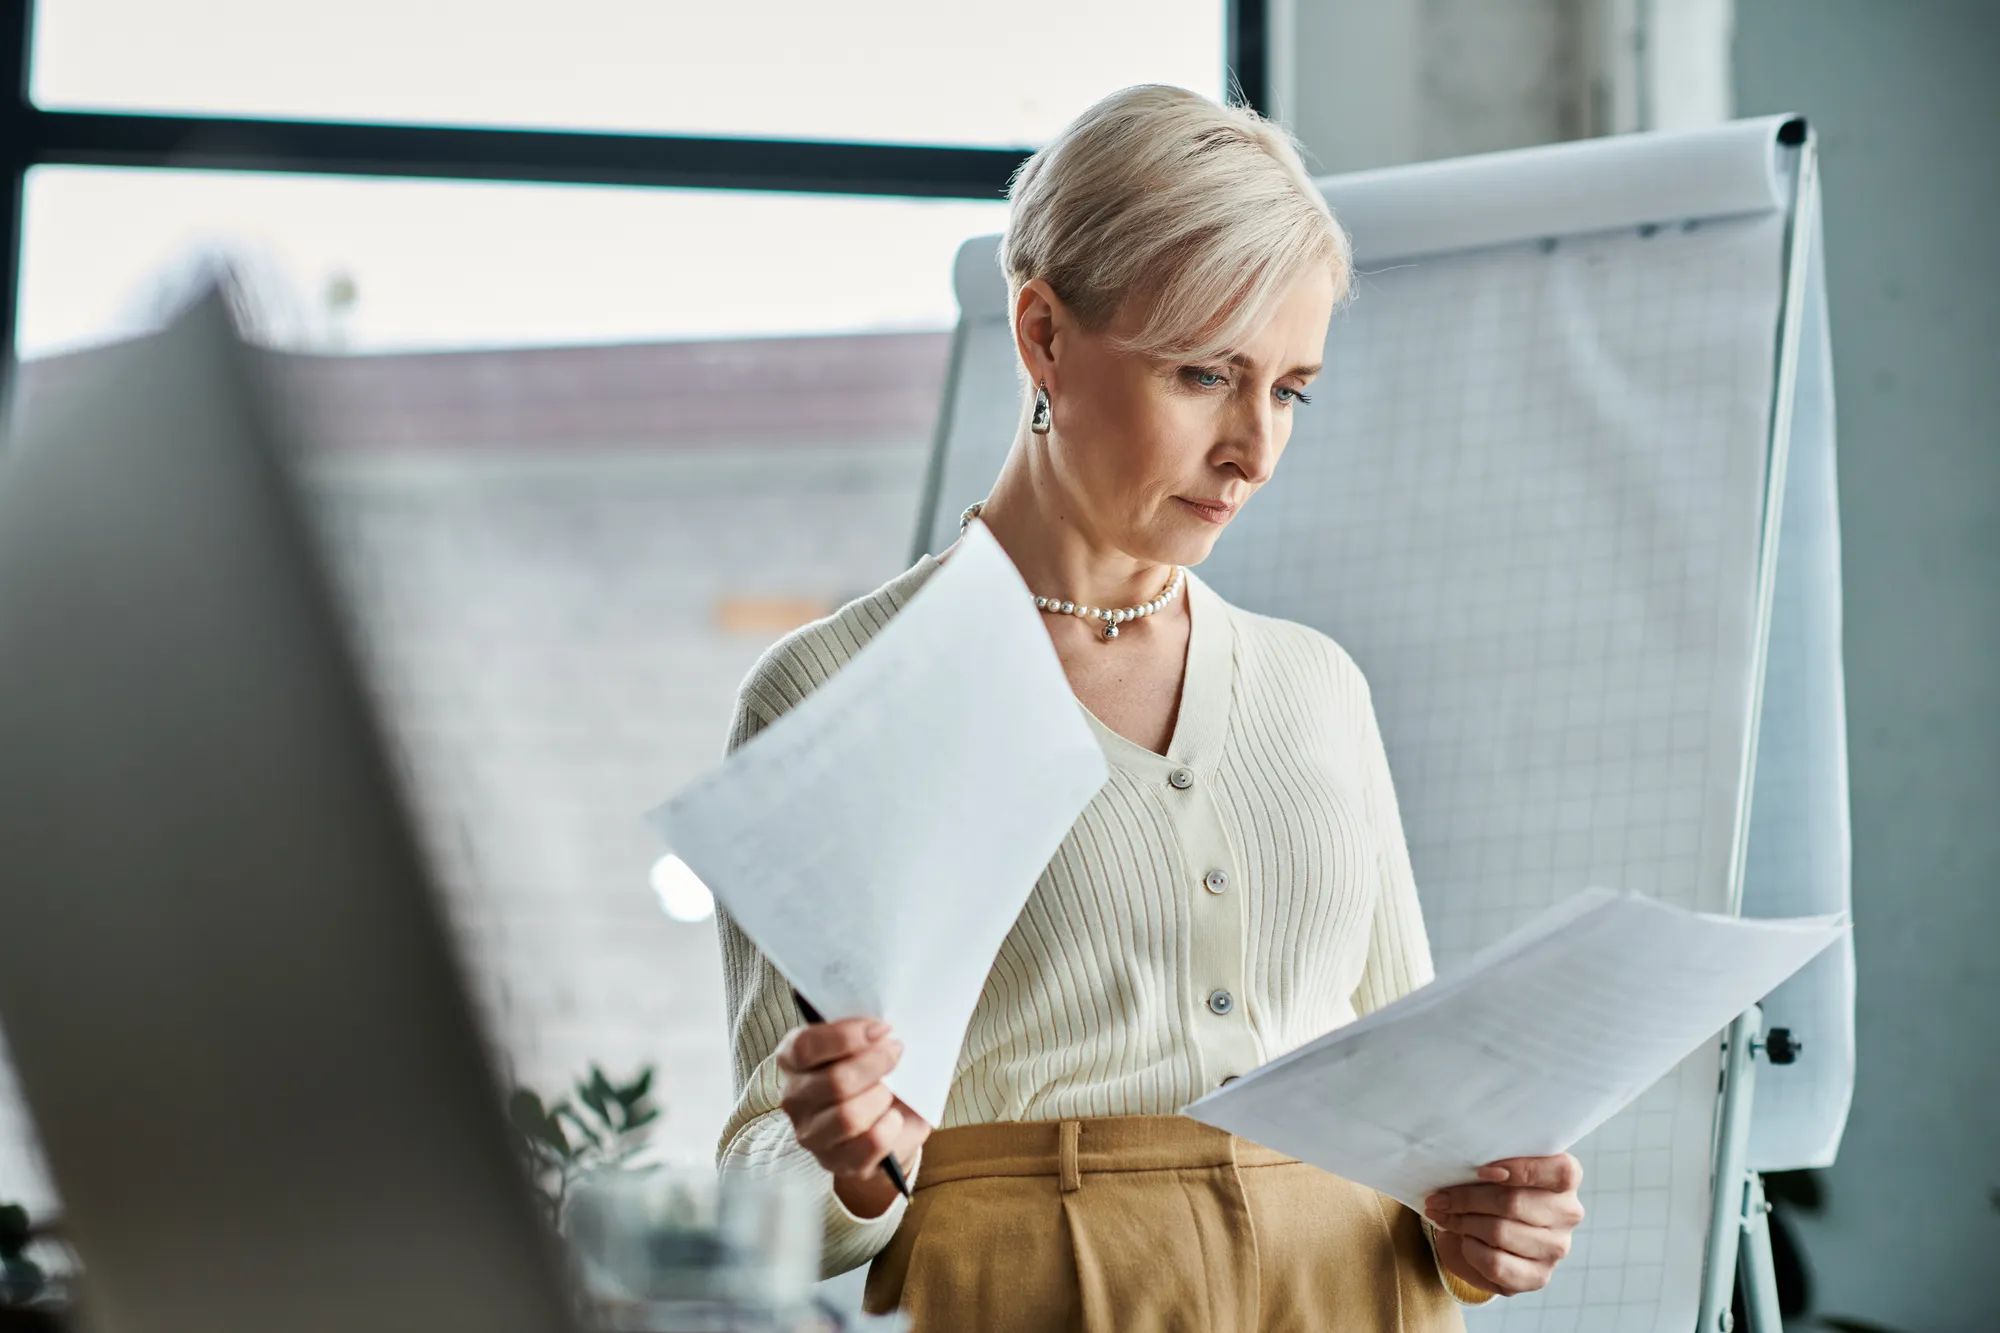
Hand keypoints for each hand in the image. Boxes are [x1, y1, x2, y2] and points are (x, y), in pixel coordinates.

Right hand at [775, 1016, 931, 1212]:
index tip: (882, 1029)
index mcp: (792, 1060)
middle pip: (834, 1082)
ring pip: (849, 1117)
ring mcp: (811, 1134)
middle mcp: (794, 1098)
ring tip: (891, 1092)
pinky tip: (894, 1118)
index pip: (805, 1047)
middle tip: (897, 1052)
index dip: (846, 1036)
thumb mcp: (867, 1045)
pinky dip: (890, 1128)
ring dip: (881, 1098)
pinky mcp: (835, 1161)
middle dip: (876, 1063)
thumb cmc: (873, 1074)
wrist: (886, 1120)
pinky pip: (869, 1144)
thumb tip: (886, 1034)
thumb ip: (868, 1035)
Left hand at [1423, 1154, 1584, 1296]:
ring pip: (1500, 1232)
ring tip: (1444, 1217)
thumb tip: (1461, 1171)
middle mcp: (1568, 1214)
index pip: (1560, 1172)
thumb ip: (1486, 1166)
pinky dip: (1471, 1250)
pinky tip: (1463, 1240)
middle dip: (1467, 1199)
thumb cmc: (1489, 1191)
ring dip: (1463, 1224)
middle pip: (1514, 1203)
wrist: (1485, 1235)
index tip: (1480, 1171)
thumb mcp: (1490, 1172)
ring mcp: (1556, 1248)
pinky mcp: (1538, 1276)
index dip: (1520, 1169)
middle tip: (1438, 1198)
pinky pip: (1496, 1264)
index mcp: (1564, 1179)